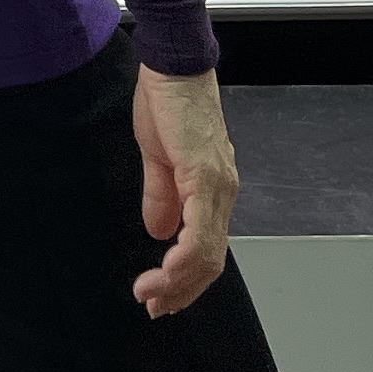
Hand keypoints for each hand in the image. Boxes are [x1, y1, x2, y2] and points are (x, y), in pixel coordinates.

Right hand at [132, 64, 238, 318]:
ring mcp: (217, 186)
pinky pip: (199, 230)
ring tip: (150, 293)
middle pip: (209, 261)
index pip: (206, 250)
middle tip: (153, 306)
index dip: (183, 280)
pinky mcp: (204, 175)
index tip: (157, 296)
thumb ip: (161, 195)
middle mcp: (222, 193)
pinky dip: (183, 256)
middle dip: (180, 292)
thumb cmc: (168, 101)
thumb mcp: (158, 156)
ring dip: (177, 281)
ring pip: (206, 253)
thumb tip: (158, 232)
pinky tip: (165, 267)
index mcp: (212, 190)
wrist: (173, 65)